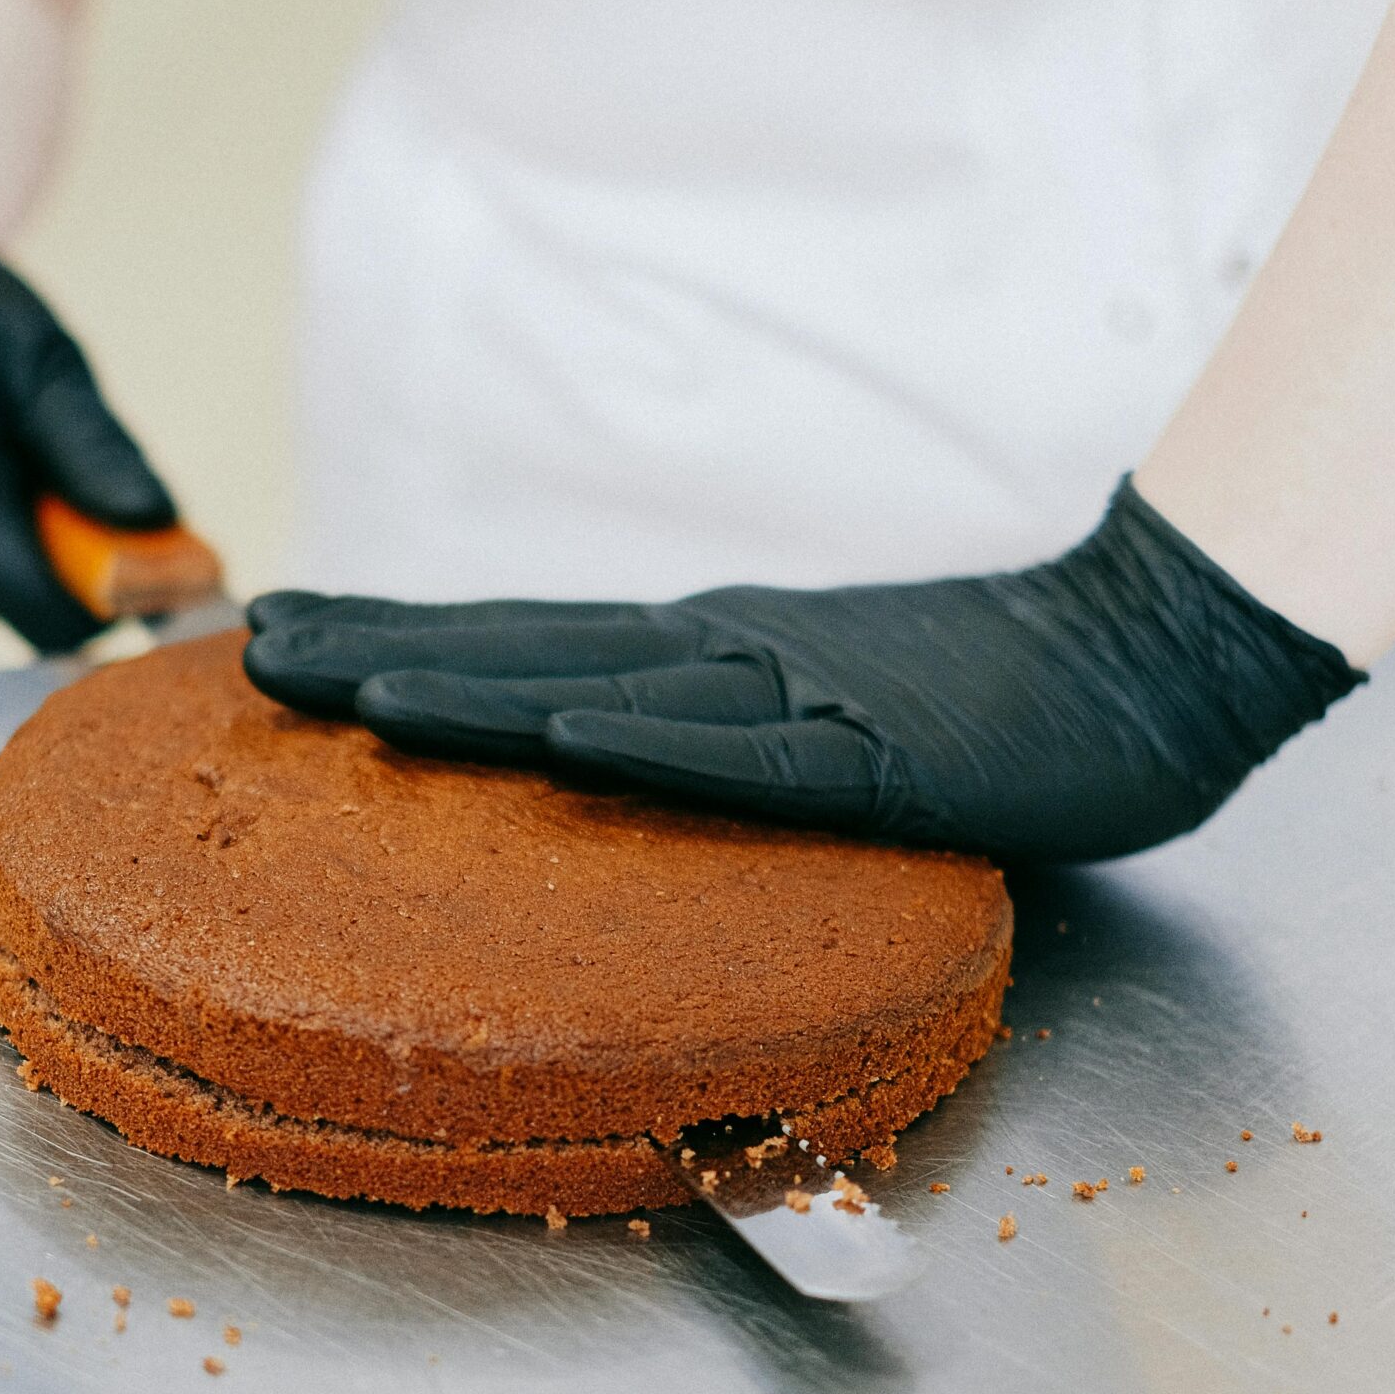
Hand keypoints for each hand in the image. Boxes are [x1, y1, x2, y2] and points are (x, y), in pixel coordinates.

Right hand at [0, 132, 173, 650]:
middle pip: (29, 614)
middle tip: (76, 479)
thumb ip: (98, 455)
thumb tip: (166, 537)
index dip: (124, 601)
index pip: (53, 618)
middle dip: (77, 567)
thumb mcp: (38, 357)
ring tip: (8, 459)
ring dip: (29, 553)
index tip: (164, 561)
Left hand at [243, 479, 1362, 862]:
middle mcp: (717, 655)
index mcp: (697, 650)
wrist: (1144, 653)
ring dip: (476, 687)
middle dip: (380, 652)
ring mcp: (792, 696)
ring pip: (608, 690)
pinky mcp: (877, 755)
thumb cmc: (977, 687)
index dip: (395, 635)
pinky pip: (752, 757)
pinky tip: (564, 737)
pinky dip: (655, 741)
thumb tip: (590, 747)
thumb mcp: (805, 697)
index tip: (279, 636)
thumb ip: (703, 721)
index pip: (520, 640)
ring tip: (350, 686)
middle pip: (524, 651)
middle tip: (251, 650)